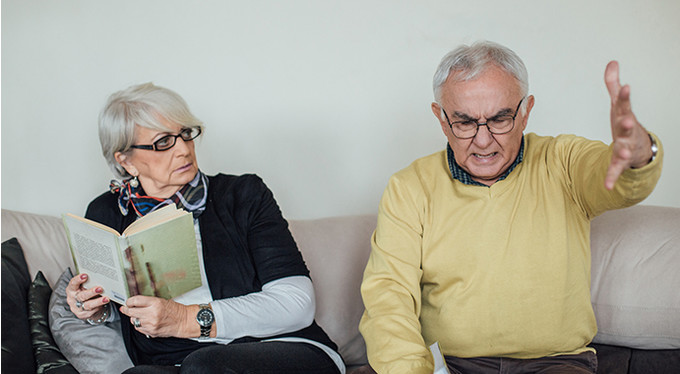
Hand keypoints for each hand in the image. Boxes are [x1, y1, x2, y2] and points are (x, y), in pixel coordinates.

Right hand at [66, 273, 109, 320]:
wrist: (85, 307)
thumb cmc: (85, 293)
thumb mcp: (85, 287)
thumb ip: (89, 283)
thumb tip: (100, 276)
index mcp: (71, 289)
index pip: (73, 284)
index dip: (78, 279)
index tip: (85, 275)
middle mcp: (72, 299)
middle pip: (82, 296)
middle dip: (91, 292)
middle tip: (100, 288)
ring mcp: (77, 308)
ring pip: (88, 305)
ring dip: (98, 301)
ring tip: (106, 299)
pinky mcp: (82, 315)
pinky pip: (92, 311)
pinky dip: (99, 307)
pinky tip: (104, 304)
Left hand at [119, 296, 198, 338]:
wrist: (183, 321)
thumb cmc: (175, 310)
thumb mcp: (161, 301)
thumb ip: (147, 302)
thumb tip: (133, 303)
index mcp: (155, 303)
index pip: (135, 301)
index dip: (129, 301)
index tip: (128, 302)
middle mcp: (152, 314)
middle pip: (131, 311)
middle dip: (126, 310)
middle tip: (125, 308)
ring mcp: (150, 324)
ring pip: (133, 320)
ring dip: (134, 317)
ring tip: (140, 315)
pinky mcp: (151, 332)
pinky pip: (138, 328)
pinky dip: (139, 325)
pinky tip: (144, 322)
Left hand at [604, 60, 653, 189]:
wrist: (638, 147)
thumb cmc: (624, 122)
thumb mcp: (618, 103)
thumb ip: (613, 85)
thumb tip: (612, 63)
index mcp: (623, 116)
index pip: (623, 104)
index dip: (624, 96)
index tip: (625, 87)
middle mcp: (626, 131)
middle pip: (626, 126)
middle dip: (627, 123)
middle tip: (626, 120)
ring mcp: (625, 146)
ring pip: (624, 149)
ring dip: (624, 151)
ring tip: (625, 154)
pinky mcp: (620, 161)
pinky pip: (615, 170)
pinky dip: (611, 177)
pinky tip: (607, 186)